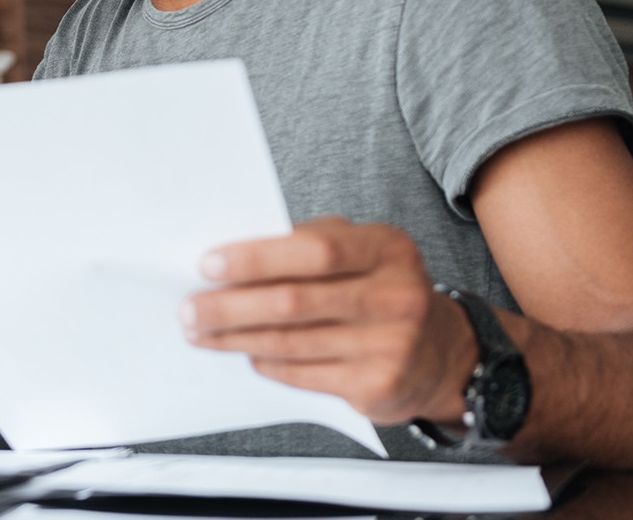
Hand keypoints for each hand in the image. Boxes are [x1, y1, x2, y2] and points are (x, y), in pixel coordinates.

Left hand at [181, 217, 477, 424]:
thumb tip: (230, 259)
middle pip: (294, 301)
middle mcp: (397, 296)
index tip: (208, 265)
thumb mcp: (361, 253)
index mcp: (388, 249)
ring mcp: (391, 345)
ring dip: (235, 338)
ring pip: (290, 342)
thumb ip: (307, 246)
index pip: (315, 250)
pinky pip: (302, 374)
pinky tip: (245, 353)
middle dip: (230, 306)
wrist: (442, 354)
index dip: (256, 258)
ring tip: (201, 332)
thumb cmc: (381, 291)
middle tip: (189, 309)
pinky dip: (266, 363)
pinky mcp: (378, 386)